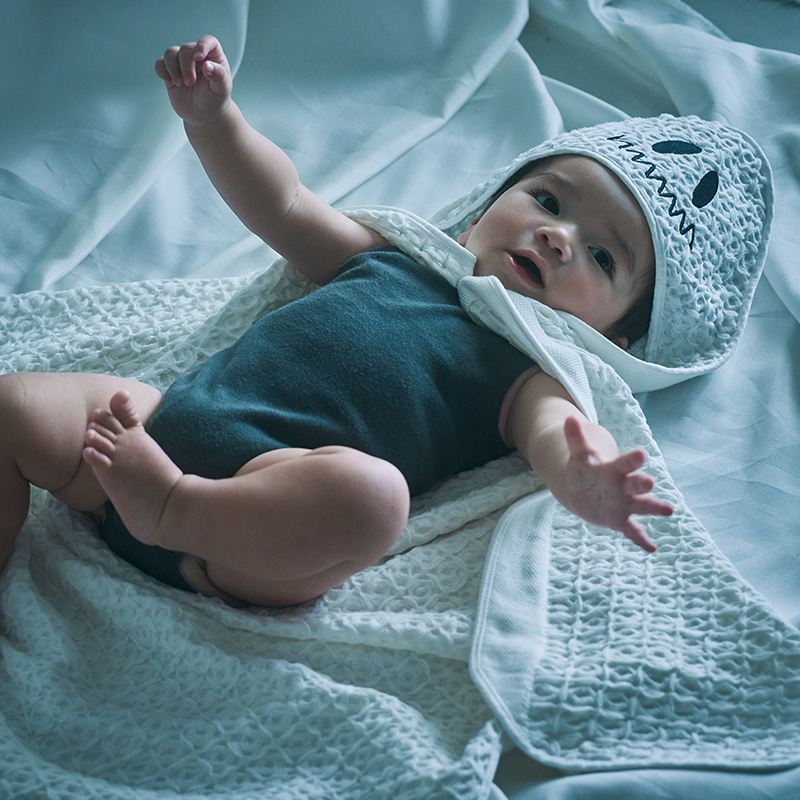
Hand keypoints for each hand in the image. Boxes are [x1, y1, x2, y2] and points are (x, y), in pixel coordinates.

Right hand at [155, 35, 233, 125]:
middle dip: (186, 66)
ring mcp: (182, 62)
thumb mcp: (221, 89)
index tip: (198, 57)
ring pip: (170, 53)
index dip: (202, 45)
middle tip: (190, 83)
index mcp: (213, 56)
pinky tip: (170, 82)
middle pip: (186, 49)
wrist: (204, 115)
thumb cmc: (215, 99)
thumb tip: (207, 65)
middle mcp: (196, 56)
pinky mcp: (170, 71)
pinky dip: (162, 71)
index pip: (208, 41)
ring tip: (181, 84)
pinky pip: (160, 63)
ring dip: (173, 68)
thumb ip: (218, 75)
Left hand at [562, 416, 672, 551]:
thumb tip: (568, 416)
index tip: (641, 454)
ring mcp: (624, 504)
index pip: (624, 463)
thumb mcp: (579, 455)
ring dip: (654, 508)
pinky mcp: (619, 520)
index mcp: (615, 469)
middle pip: (635, 484)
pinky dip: (641, 539)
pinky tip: (652, 548)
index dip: (631, 460)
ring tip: (669, 510)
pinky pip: (632, 531)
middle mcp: (624, 486)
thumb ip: (575, 438)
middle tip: (649, 482)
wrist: (586, 488)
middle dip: (642, 483)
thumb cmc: (586, 469)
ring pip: (641, 506)